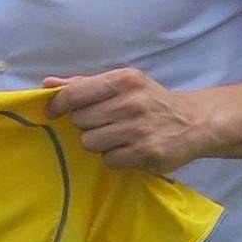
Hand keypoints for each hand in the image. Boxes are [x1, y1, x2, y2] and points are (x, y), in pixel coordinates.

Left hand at [47, 68, 218, 176]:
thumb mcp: (123, 84)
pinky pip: (108, 160)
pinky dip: (115, 157)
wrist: (194, 122)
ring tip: (117, 136)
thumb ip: (85, 84)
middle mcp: (131, 103)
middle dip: (87, 124)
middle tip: (104, 123)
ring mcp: (139, 130)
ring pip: (91, 142)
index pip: (76, 93)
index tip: (54, 111)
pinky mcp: (146, 153)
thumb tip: (47, 83)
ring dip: (99, 142)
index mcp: (124, 80)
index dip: (58, 104)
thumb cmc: (151, 100)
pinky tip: (129, 149)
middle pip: (80, 121)